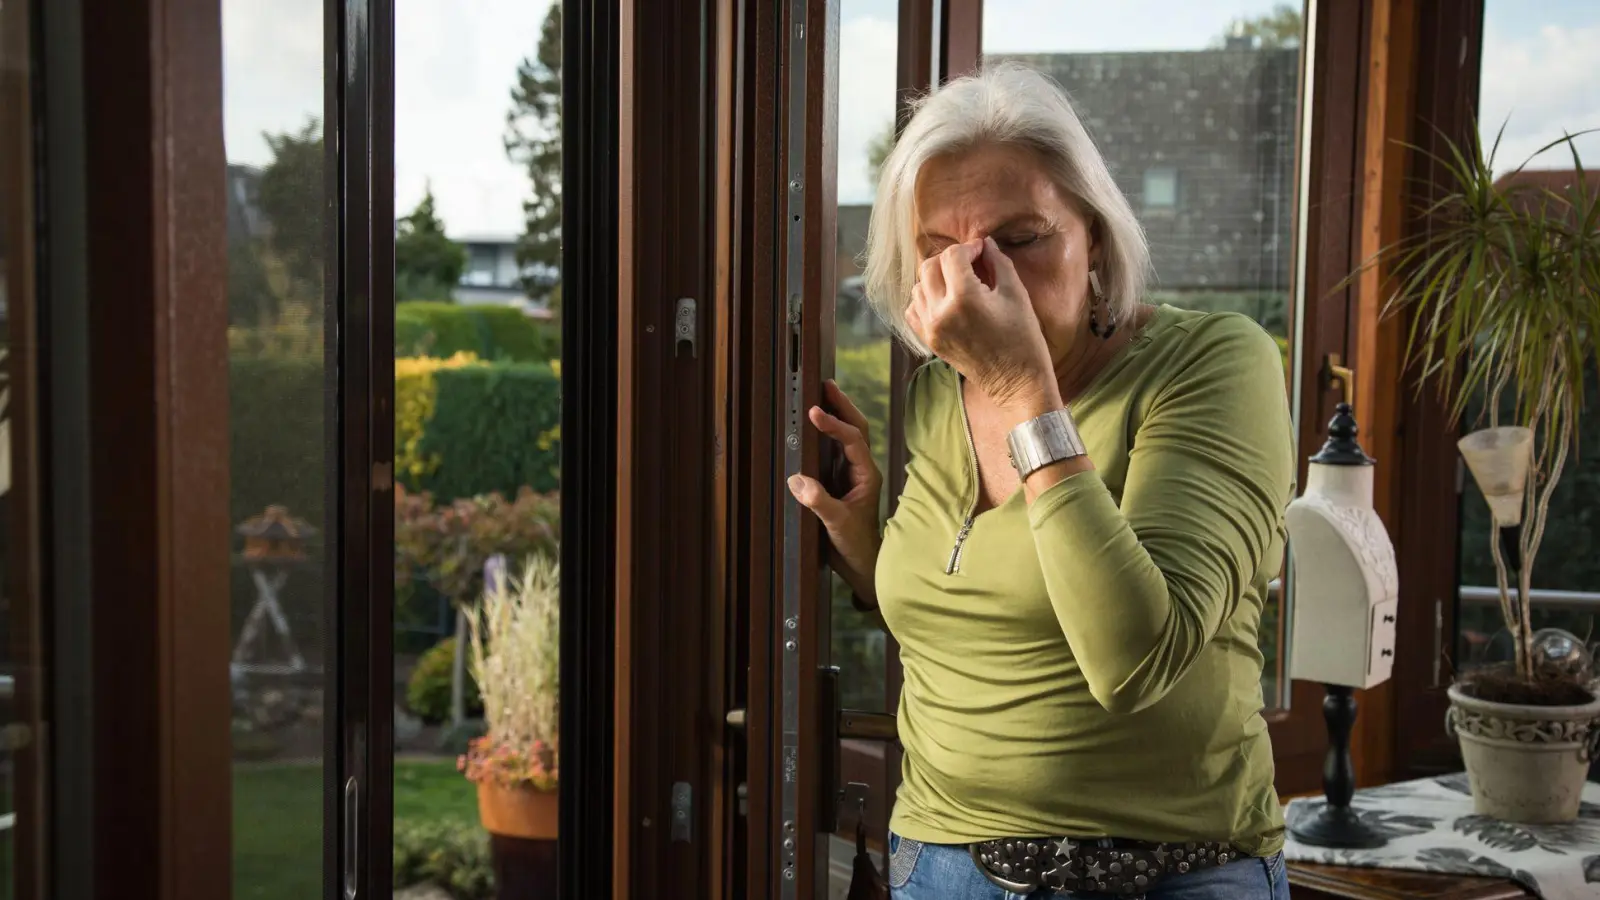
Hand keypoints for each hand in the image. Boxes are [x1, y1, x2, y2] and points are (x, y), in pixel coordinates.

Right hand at [787, 380, 881, 604]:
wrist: (862, 564)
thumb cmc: (855, 545)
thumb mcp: (837, 524)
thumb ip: (819, 502)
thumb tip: (798, 481)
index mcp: (866, 475)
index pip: (852, 440)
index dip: (834, 424)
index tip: (814, 413)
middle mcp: (862, 470)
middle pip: (856, 428)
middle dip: (842, 405)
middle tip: (825, 385)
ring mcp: (852, 474)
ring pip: (848, 436)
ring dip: (837, 414)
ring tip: (820, 395)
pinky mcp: (841, 481)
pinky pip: (836, 450)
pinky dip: (827, 433)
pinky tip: (814, 426)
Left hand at [906, 237, 1055, 411]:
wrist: (1016, 381)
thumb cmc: (1023, 338)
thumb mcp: (1016, 294)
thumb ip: (998, 262)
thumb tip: (984, 242)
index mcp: (964, 298)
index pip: (953, 256)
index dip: (969, 248)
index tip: (982, 252)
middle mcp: (940, 313)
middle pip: (929, 267)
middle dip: (950, 259)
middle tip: (970, 264)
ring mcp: (931, 329)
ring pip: (918, 286)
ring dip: (936, 278)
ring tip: (959, 283)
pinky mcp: (929, 341)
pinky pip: (913, 309)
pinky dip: (925, 299)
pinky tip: (946, 301)